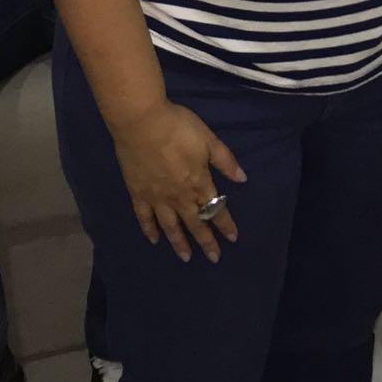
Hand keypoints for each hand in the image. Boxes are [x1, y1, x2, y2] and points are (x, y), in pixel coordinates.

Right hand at [111, 100, 245, 262]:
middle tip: (213, 258)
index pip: (216, 208)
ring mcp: (157, 197)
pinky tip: (154, 240)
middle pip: (195, 223)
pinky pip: (145, 217)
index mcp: (198, 182)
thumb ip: (225, 161)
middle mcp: (179, 196)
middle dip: (206, 241)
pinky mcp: (138, 193)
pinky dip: (150, 230)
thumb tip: (242, 179)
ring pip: (171, 226)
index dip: (225, 224)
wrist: (142, 123)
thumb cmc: (178, 127)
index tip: (233, 238)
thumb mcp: (208, 140)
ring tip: (186, 258)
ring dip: (179, 243)